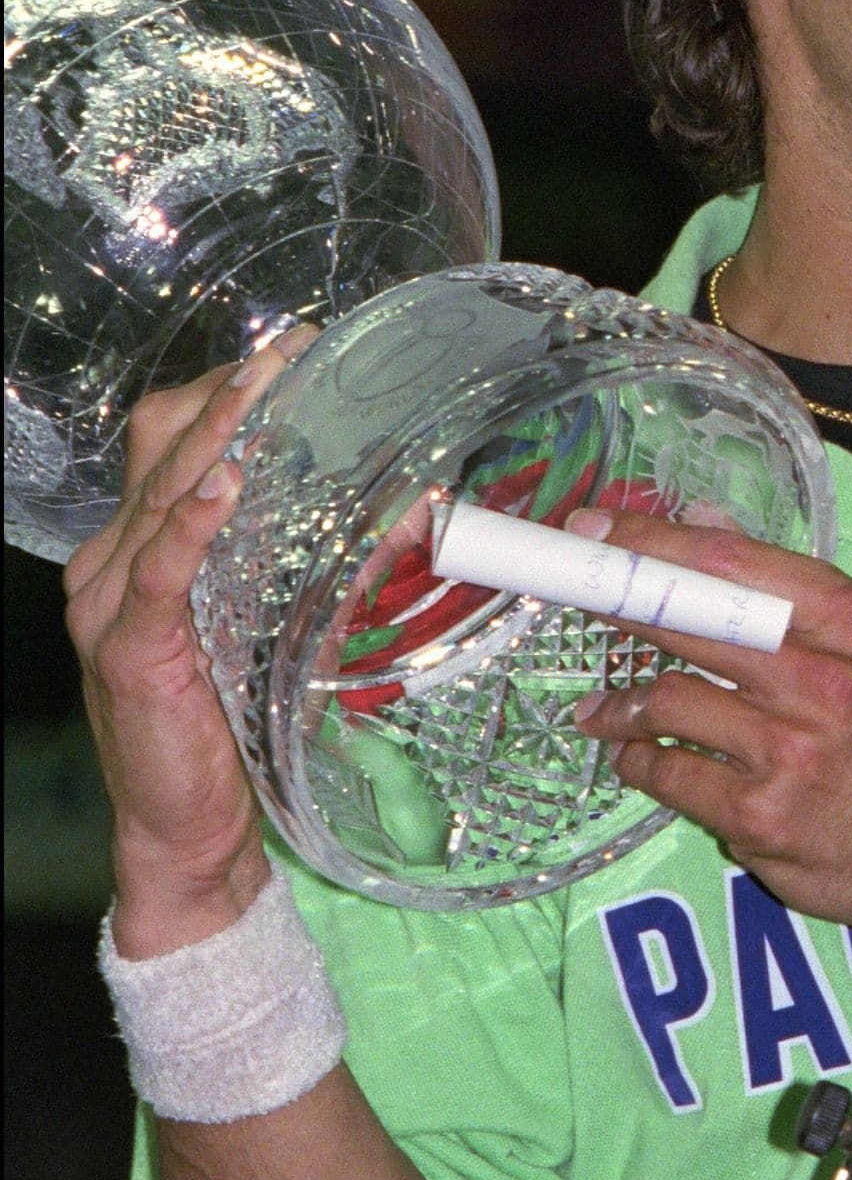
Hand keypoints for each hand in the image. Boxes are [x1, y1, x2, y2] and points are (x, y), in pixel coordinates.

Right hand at [62, 325, 319, 922]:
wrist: (187, 832)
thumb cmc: (233, 726)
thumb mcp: (277, 628)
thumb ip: (318, 568)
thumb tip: (411, 511)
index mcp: (143, 546)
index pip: (173, 440)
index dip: (224, 391)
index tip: (288, 349)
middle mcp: (115, 562)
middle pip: (163, 448)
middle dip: (227, 393)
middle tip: (289, 348)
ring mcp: (112, 602)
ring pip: (162, 494)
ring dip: (218, 436)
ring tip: (262, 387)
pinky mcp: (129, 649)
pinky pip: (158, 571)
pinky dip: (189, 524)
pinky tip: (222, 486)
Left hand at [565, 509, 851, 948]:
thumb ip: (788, 592)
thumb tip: (700, 526)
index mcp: (850, 622)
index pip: (730, 563)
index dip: (652, 543)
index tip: (598, 532)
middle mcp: (821, 678)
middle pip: (687, 620)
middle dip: (620, 605)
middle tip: (581, 601)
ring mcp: (788, 749)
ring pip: (668, 700)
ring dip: (621, 705)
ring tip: (605, 712)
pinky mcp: (759, 814)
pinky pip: (668, 774)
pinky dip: (640, 763)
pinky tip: (639, 759)